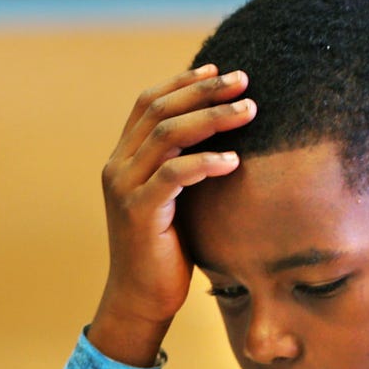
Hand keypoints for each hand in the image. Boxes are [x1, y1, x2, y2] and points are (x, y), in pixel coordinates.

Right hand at [94, 65, 255, 336]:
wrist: (141, 299)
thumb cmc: (166, 250)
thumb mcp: (174, 198)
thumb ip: (184, 164)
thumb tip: (225, 133)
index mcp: (123, 159)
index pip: (148, 103)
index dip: (183, 81)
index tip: (220, 70)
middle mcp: (118, 167)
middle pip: (160, 111)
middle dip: (205, 91)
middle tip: (245, 82)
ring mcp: (124, 189)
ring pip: (167, 136)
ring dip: (212, 119)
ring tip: (250, 111)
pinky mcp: (138, 213)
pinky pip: (173, 176)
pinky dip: (205, 163)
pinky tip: (234, 161)